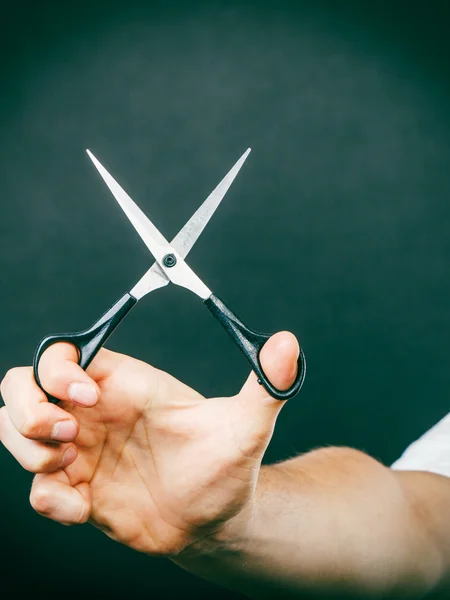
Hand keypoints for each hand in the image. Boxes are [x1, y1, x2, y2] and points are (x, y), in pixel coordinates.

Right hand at [0, 333, 297, 554]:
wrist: (216, 520)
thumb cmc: (226, 465)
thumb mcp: (246, 426)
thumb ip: (266, 384)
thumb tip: (290, 344)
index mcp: (124, 385)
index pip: (63, 355)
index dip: (59, 369)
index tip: (88, 396)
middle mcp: (94, 414)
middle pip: (21, 386)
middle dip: (27, 409)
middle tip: (66, 436)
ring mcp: (81, 453)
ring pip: (15, 432)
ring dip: (26, 450)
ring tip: (68, 468)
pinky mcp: (78, 492)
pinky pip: (36, 490)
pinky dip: (47, 498)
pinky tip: (82, 507)